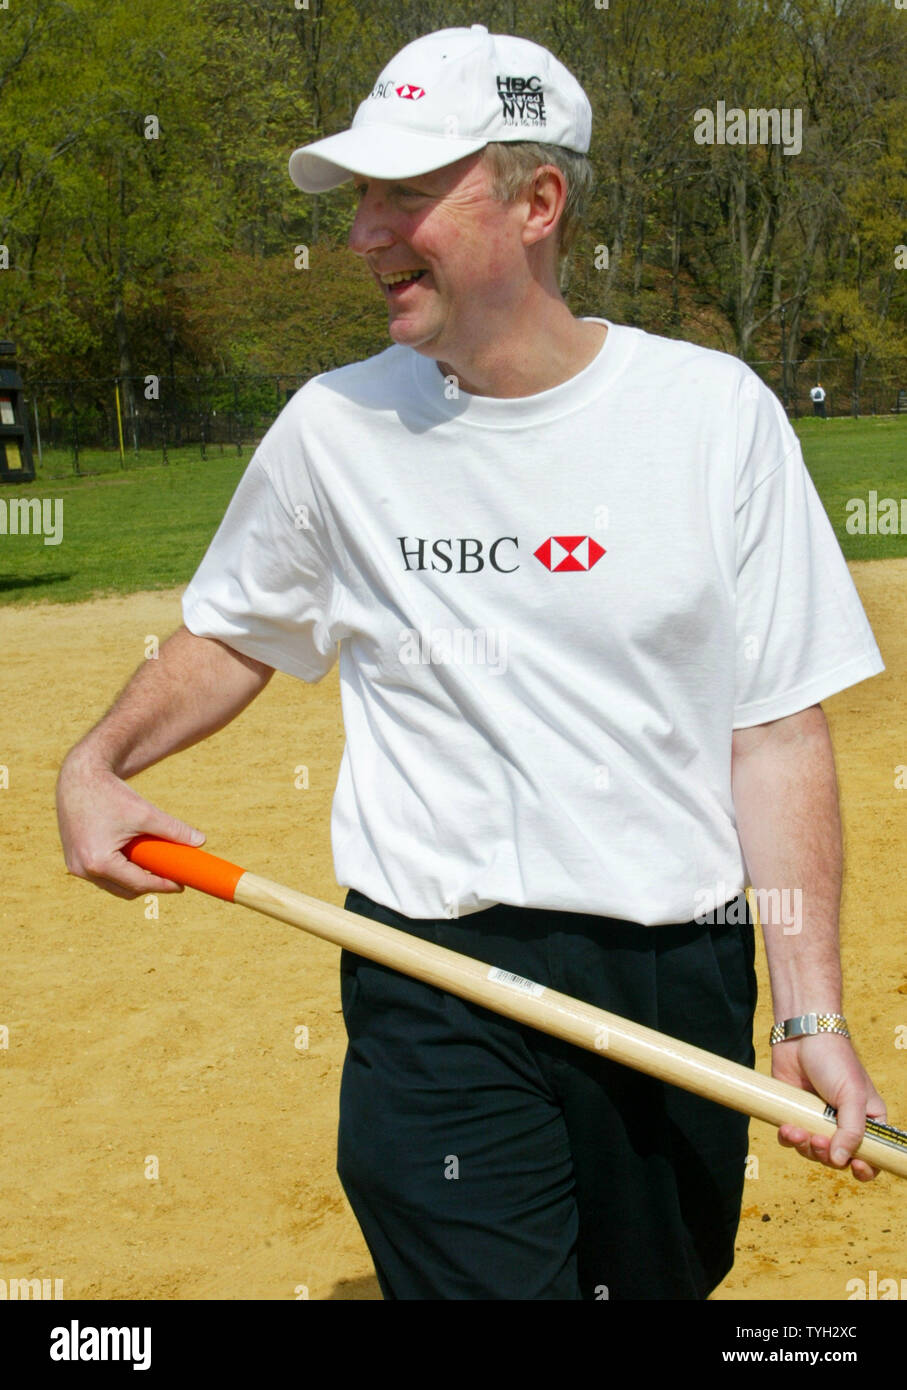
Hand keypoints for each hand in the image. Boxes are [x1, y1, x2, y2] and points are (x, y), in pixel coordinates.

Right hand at [56, 745, 205, 899]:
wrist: (79, 778)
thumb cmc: (111, 794)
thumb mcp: (145, 813)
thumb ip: (173, 829)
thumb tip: (201, 841)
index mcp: (99, 862)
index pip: (137, 884)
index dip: (162, 886)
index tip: (181, 884)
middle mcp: (83, 869)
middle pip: (124, 890)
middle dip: (148, 885)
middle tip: (171, 877)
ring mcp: (75, 866)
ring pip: (112, 884)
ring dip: (132, 879)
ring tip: (156, 868)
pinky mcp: (74, 859)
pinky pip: (101, 874)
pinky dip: (119, 871)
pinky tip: (137, 861)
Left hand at [771, 1033, 886, 1181]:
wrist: (801, 1034)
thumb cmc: (835, 1060)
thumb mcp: (853, 1095)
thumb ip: (852, 1130)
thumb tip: (840, 1162)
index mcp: (867, 1120)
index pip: (873, 1155)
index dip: (866, 1168)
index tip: (857, 1167)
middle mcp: (843, 1124)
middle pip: (838, 1159)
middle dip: (827, 1155)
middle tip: (818, 1140)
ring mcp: (817, 1120)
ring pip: (813, 1152)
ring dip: (805, 1148)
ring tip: (797, 1131)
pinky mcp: (795, 1113)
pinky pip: (792, 1139)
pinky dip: (788, 1138)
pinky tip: (787, 1128)